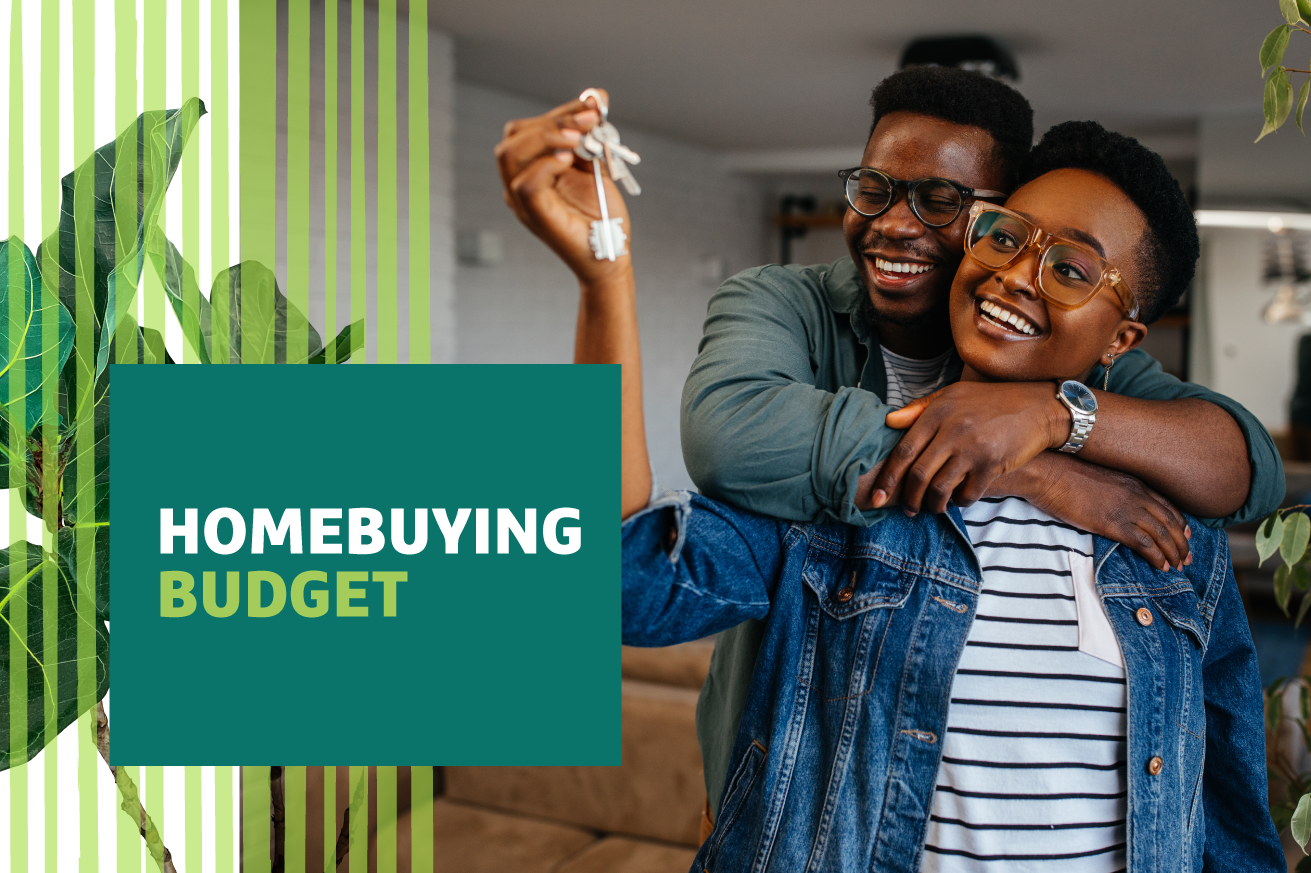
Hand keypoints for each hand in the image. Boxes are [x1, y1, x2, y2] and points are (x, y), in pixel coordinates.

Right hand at [495, 90, 631, 285]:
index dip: (560, 112)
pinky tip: (571, 160)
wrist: (611, 253)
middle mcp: (518, 183)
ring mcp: (521, 201)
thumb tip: (596, 97)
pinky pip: (525, 183)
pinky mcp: (534, 216)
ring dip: (547, 137)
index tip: (594, 105)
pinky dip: (547, 165)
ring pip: (510, 154)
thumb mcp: (595, 165)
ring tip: (580, 139)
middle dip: (554, 120)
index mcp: (530, 168)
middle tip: (591, 120)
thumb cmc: (601, 213)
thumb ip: (590, 134)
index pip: (528, 128)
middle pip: (514, 136)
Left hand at [870, 381, 1067, 513]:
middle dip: (908, 499)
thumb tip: (888, 422)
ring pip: (940, 489)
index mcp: (938, 413)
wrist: (1037, 407)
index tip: (877, 496)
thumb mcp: (953, 395)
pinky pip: (968, 494)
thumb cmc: (990, 401)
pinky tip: (958, 500)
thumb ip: (919, 409)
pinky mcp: (992, 465)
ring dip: (932, 505)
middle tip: (906, 509)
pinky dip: (960, 502)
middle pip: (918, 475)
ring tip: (931, 508)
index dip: (888, 477)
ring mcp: (973, 449)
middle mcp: (952, 431)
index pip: (904, 451)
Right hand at [992, 452, 1190, 571]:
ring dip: (1173, 553)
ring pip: (1162, 534)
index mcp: (1133, 482)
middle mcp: (1136, 494)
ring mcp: (1126, 508)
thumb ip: (1113, 491)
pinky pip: (1144, 543)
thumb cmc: (1063, 474)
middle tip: (1186, 558)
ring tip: (1177, 566)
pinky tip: (1160, 566)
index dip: (1180, 524)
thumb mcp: (1097, 479)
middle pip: (1170, 521)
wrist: (1047, 472)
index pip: (1167, 505)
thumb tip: (1112, 505)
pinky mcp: (1113, 523)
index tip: (1186, 536)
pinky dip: (1156, 556)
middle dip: (1182, 542)